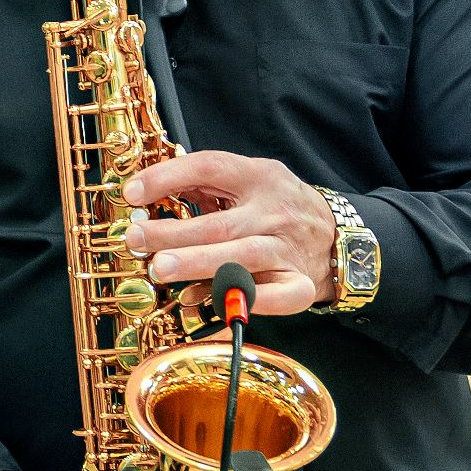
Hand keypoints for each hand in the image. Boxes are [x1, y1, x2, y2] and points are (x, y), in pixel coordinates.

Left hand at [120, 151, 334, 315]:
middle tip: (136, 239)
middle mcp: (275, 211)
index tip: (132, 193)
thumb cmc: (277, 209)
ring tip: (160, 268)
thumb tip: (145, 198)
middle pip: (220, 223)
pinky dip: (249, 301)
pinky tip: (215, 303)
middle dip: (173, 233)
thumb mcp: (248, 183)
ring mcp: (289, 248)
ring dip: (198, 264)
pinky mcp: (301, 283)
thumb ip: (203, 188)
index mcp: (258, 177)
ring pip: (242, 257)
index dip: (167, 177)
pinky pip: (277, 296)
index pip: (209, 168)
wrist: (338, 237)